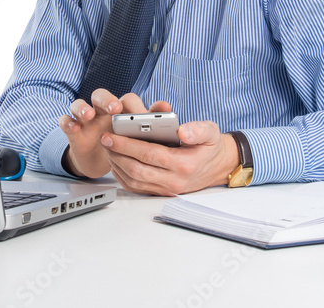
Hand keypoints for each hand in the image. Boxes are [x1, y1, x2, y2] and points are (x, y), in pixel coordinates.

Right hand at [58, 89, 170, 178]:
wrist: (102, 161)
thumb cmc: (123, 144)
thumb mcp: (138, 138)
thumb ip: (151, 123)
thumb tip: (166, 109)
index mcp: (121, 111)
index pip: (127, 99)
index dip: (135, 104)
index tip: (144, 113)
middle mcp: (102, 111)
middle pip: (101, 96)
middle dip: (108, 100)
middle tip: (115, 109)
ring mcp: (86, 120)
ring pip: (80, 105)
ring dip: (83, 108)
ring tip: (88, 115)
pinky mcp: (74, 131)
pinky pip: (66, 121)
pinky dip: (68, 122)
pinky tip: (73, 127)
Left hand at [102, 120, 238, 194]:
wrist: (217, 167)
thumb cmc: (210, 147)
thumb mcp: (211, 132)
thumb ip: (198, 129)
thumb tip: (182, 131)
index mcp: (184, 164)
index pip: (149, 154)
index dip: (127, 145)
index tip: (112, 135)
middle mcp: (174, 180)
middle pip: (137, 169)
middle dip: (117, 154)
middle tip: (105, 139)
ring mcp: (166, 190)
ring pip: (134, 181)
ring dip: (117, 165)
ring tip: (108, 148)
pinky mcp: (161, 193)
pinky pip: (136, 188)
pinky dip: (122, 176)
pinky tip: (116, 161)